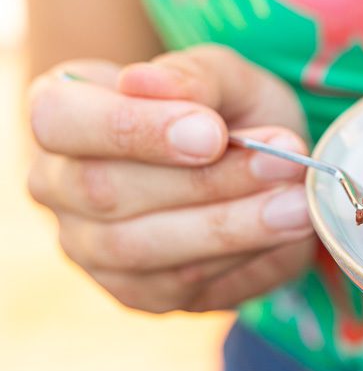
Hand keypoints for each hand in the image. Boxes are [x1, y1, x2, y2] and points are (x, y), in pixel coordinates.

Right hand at [28, 45, 315, 312]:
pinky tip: (287, 234)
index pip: (62, 120)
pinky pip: (184, 284)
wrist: (249, 168)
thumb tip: (146, 82)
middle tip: (284, 166)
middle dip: (205, 183)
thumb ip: (194, 77)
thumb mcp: (226, 79)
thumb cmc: (223, 112)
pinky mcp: (138, 293)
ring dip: (232, 228)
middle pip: (106, 192)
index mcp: (60, 114)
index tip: (212, 132)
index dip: (134, 129)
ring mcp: (91, 249)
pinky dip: (241, 258)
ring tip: (298, 206)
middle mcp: (57, 187)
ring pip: (145, 248)